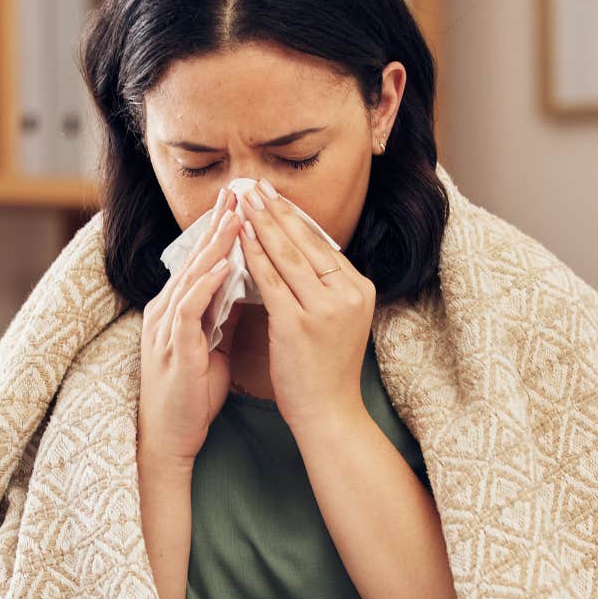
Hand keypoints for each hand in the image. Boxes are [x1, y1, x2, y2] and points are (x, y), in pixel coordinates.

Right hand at [139, 185, 241, 470]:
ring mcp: (166, 328)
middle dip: (217, 226)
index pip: (199, 262)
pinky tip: (225, 266)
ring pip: (191, 276)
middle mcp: (166, 311)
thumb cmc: (192, 396)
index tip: (242, 207)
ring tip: (237, 218)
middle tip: (239, 194)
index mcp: (176, 310)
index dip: (219, 233)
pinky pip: (189, 308)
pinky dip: (207, 284)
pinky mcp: (173, 347)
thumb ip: (221, 317)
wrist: (170, 437)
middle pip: (193, 259)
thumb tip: (244, 290)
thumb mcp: (212, 348)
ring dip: (215, 246)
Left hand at [234, 178, 375, 433]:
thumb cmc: (326, 370)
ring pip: (286, 256)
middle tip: (254, 184)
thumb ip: (326, 288)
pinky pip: (270, 280)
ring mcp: (324, 308)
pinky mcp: (298, 323)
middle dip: (276, 210)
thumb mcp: (338, 321)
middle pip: (305, 242)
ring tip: (243, 200)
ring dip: (261, 224)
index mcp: (359, 289)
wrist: (329, 413)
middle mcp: (347, 293)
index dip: (294, 217)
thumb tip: (301, 255)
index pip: (322, 243)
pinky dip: (252, 255)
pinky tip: (238, 237)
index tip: (274, 196)